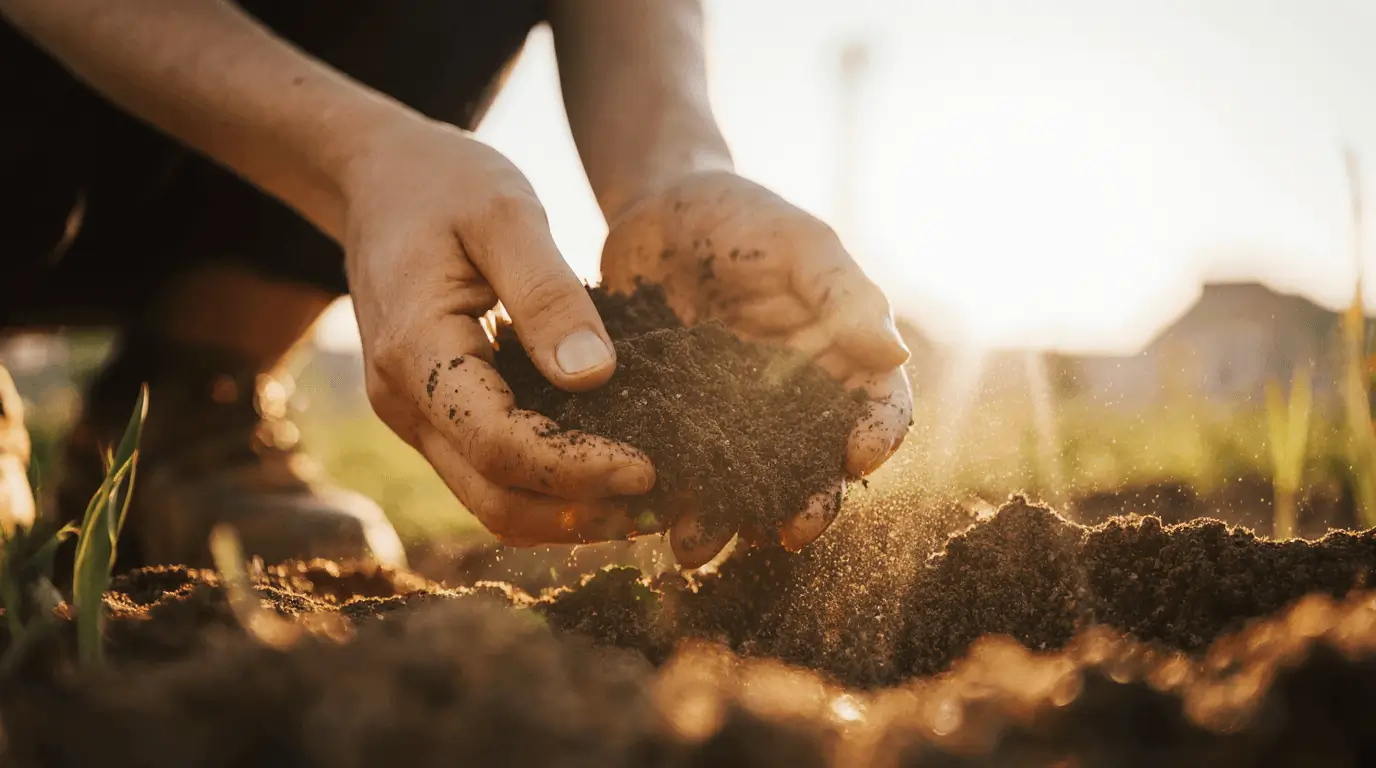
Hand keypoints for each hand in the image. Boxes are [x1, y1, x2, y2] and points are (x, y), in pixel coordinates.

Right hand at [341, 117, 655, 545]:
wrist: (377, 180)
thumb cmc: (444, 183)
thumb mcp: (506, 214)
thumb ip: (547, 293)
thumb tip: (593, 376)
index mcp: (415, 351)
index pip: (500, 446)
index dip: (577, 469)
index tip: (651, 469)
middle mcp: (403, 401)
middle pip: (494, 500)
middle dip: (581, 512)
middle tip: (665, 505)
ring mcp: (413, 416)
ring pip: (490, 501)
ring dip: (569, 514)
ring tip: (647, 503)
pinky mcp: (433, 415)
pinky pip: (490, 474)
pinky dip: (550, 488)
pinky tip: (607, 472)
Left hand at [602, 171, 912, 566]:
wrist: (656, 210)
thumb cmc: (742, 216)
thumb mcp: (799, 241)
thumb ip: (844, 293)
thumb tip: (894, 354)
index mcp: (844, 357)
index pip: (879, 408)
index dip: (877, 437)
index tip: (858, 458)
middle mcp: (796, 400)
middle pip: (812, 465)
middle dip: (803, 503)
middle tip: (786, 533)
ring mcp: (736, 417)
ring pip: (744, 482)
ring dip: (727, 519)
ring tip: (698, 545)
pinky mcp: (679, 421)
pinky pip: (680, 467)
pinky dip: (668, 497)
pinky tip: (648, 519)